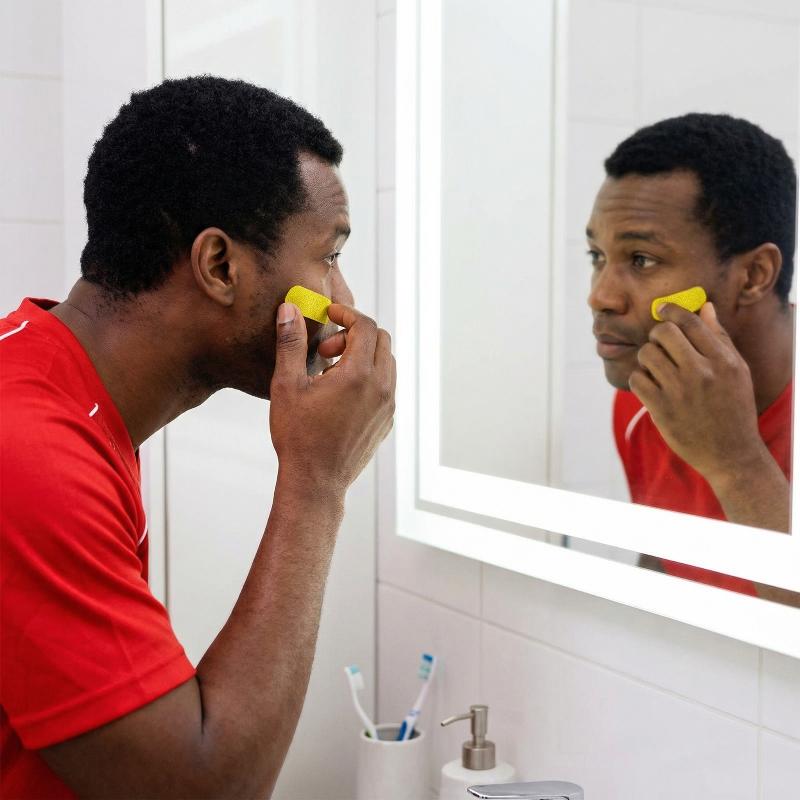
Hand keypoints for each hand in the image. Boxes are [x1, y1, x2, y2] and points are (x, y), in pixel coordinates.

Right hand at [269, 302, 395, 499]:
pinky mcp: (387, 421)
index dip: (347, 313)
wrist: (315, 482)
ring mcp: (388, 406)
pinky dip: (369, 377)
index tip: (329, 313)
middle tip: (326, 349)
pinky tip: (340, 392)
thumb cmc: (298, 436)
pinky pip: (386, 386)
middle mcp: (381, 388)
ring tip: (330, 372)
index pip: (366, 326)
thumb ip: (291, 343)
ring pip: (387, 363)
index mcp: (359, 374)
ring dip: (363, 355)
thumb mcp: (287, 385)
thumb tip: (289, 310)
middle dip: (354, 334)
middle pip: (382, 340)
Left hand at [629, 302, 765, 482]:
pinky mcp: (662, 409)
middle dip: (657, 335)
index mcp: (723, 360)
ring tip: (656, 369)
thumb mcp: (737, 371)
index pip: (689, 321)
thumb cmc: (733, 408)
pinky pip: (637, 379)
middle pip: (663, 332)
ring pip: (646, 354)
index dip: (671, 310)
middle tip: (660, 346)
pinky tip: (651, 387)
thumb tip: (704, 307)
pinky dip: (640, 380)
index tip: (663, 309)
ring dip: (647, 359)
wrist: (731, 453)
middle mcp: (702, 372)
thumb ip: (719, 338)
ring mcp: (680, 391)